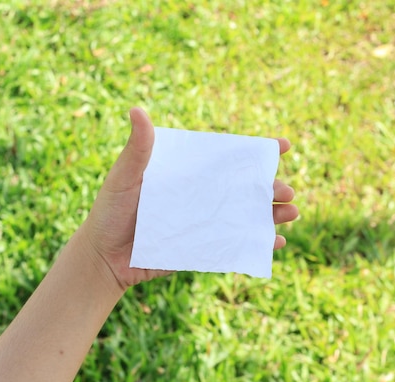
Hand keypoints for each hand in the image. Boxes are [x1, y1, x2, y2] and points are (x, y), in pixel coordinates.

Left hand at [81, 108, 298, 289]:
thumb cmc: (110, 212)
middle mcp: (200, 196)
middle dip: (270, 187)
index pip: (226, 159)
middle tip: (286, 190)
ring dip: (272, 215)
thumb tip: (137, 110)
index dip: (256, 152)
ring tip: (292, 212)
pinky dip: (256, 245)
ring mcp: (203, 223)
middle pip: (243, 189)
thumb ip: (138, 149)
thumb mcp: (124, 176)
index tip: (283, 145)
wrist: (102, 258)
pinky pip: (235, 246)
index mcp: (188, 174)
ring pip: (245, 216)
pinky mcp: (202, 249)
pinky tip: (275, 244)